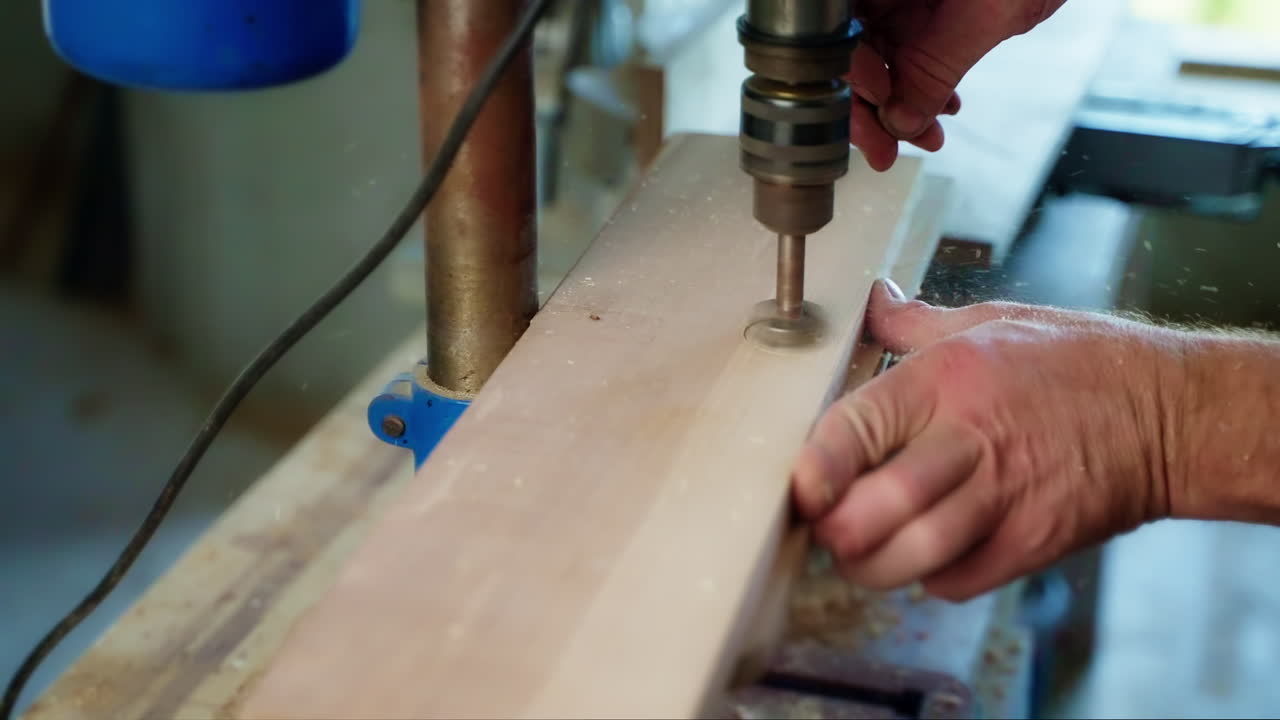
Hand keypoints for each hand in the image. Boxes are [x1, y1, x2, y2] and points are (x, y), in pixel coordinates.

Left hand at [791, 280, 1180, 600]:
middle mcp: (972, 438)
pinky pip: (956, 580)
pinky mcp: (1033, 542)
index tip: (799, 486)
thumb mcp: (992, 321)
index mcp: (948, 378)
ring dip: (873, 564)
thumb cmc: (1077, 363)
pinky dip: (928, 579)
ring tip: (861, 551)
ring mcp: (1006, 496)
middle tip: (826, 525)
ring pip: (914, 553)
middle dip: (837, 529)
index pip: (861, 424)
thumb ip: (915, 322)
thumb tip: (872, 300)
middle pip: (880, 505)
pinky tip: (925, 555)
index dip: (819, 463)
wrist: (1168, 413)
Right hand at [848, 0, 1067, 170]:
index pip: (838, 35)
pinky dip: (920, 84)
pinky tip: (941, 106)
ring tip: (925, 135)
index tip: (879, 110)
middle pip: (848, 50)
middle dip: (869, 106)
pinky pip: (905, 50)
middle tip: (887, 149)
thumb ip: (938, 67)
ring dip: (897, 104)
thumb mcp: (989, 11)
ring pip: (875, 57)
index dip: (850, 76)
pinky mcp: (919, 7)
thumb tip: (903, 122)